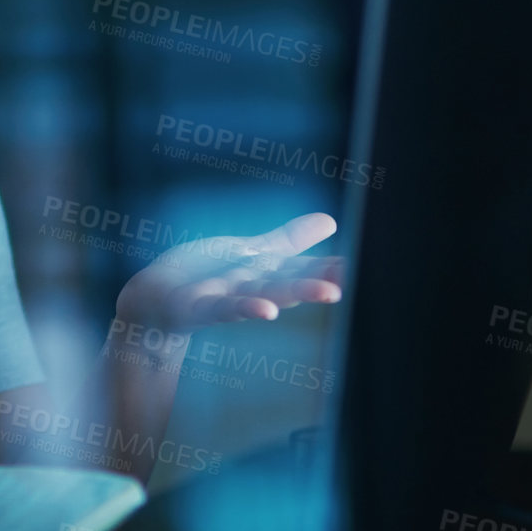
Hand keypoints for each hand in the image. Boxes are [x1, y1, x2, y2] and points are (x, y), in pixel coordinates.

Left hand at [115, 212, 343, 333]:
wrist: (155, 302)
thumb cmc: (205, 275)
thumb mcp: (249, 254)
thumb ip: (288, 242)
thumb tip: (330, 220)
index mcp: (266, 273)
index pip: (307, 267)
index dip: (336, 266)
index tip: (375, 262)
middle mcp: (253, 288)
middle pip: (292, 282)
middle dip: (324, 281)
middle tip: (359, 281)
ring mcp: (227, 298)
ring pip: (266, 294)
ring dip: (295, 294)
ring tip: (328, 292)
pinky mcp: (199, 305)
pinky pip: (225, 306)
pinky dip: (246, 308)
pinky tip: (267, 310)